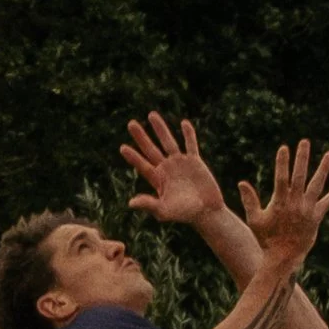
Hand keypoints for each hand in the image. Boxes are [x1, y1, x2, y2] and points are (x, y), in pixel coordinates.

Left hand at [121, 113, 223, 229]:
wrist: (206, 211)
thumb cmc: (184, 214)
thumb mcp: (164, 211)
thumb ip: (148, 204)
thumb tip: (130, 203)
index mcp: (158, 180)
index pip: (142, 165)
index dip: (133, 157)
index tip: (122, 147)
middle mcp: (167, 169)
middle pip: (151, 149)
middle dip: (141, 137)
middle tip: (131, 123)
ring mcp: (180, 163)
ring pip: (168, 142)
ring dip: (160, 129)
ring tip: (151, 115)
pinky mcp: (195, 161)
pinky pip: (190, 144)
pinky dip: (188, 134)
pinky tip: (183, 123)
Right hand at [237, 138, 328, 274]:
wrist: (283, 258)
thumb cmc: (266, 239)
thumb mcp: (255, 220)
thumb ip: (250, 200)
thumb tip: (242, 183)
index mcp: (279, 203)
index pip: (281, 178)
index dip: (282, 163)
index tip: (284, 148)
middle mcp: (295, 204)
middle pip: (299, 176)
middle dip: (302, 158)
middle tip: (304, 142)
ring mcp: (307, 210)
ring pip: (316, 185)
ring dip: (323, 169)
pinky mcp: (316, 217)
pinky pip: (327, 202)